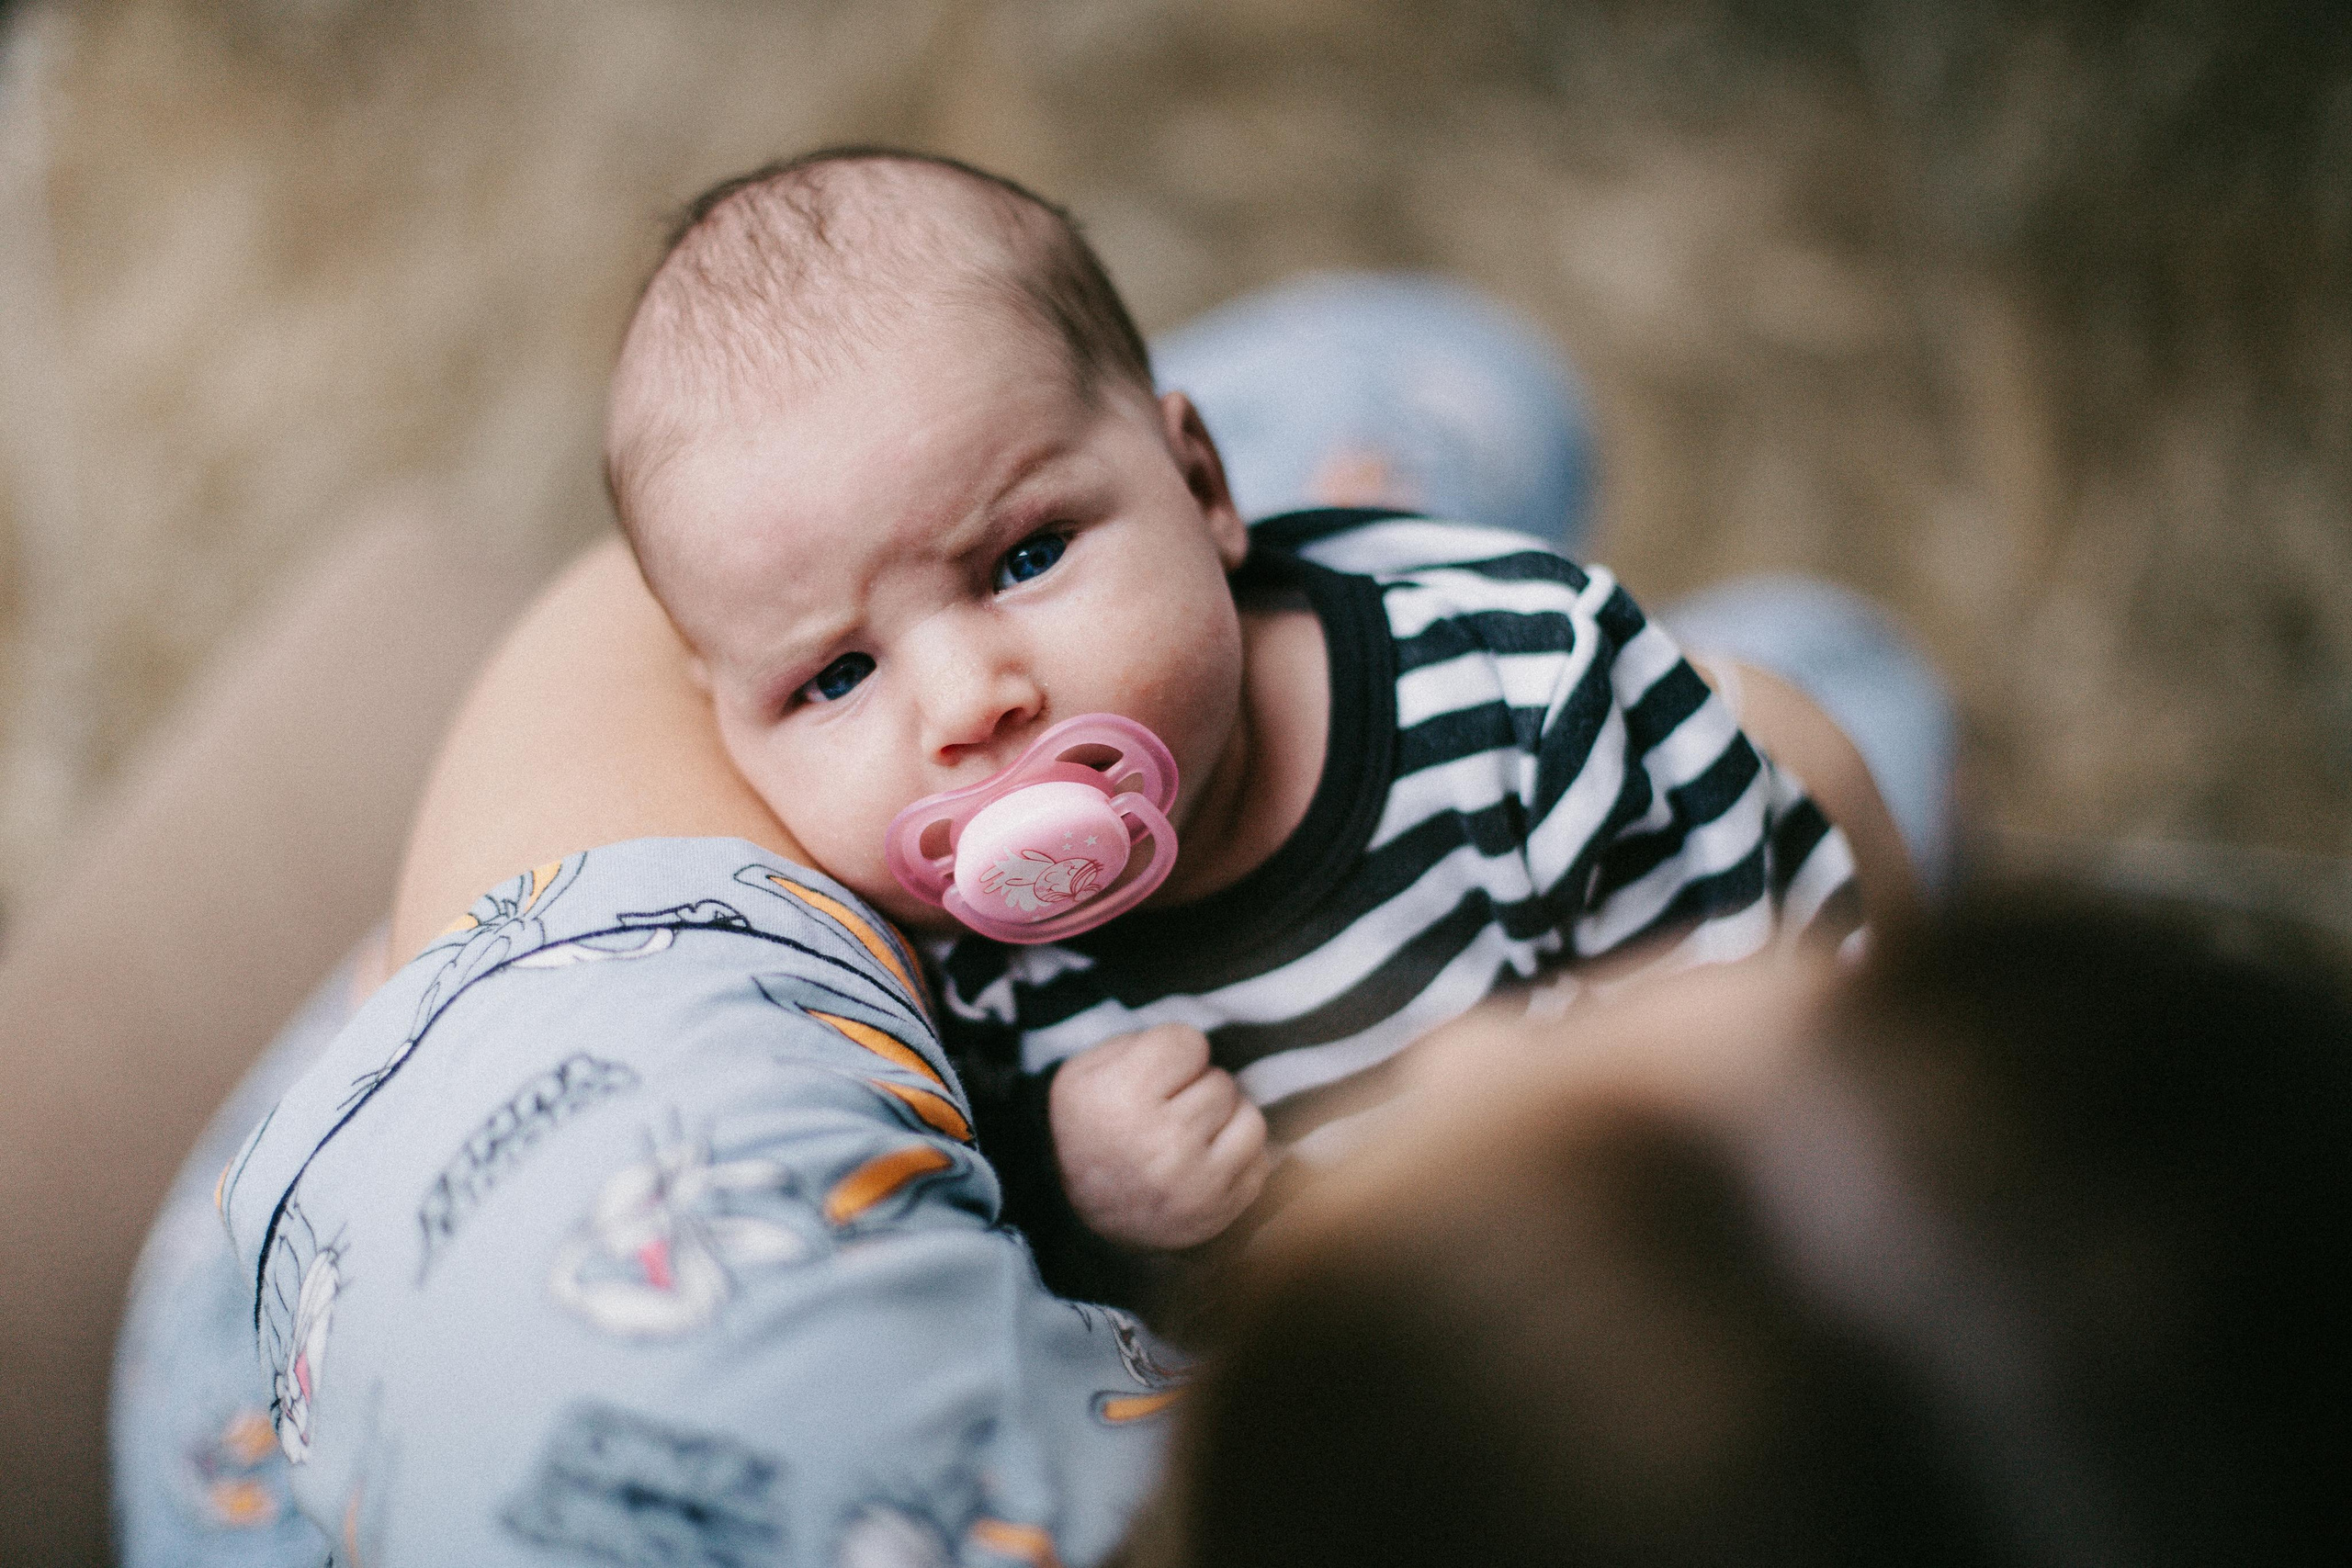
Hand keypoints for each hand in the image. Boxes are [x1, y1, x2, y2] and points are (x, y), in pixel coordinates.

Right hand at [1049, 1023, 1270, 1250]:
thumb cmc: (1087, 1128)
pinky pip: (1259, 1162)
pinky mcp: (1220, 1213)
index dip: (1172, 1053)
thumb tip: (1199, 1045)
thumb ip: (1139, 1043)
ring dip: (1225, 1120)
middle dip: (1197, 1088)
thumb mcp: (1084, 1072)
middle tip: (1167, 1109)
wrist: (1077, 1214)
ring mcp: (1195, 1184)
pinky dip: (1235, 1156)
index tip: (1154, 1075)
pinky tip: (1203, 1161)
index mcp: (1124, 1098)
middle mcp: (1163, 1143)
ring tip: (1192, 1132)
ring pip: (1250, 1119)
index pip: (1189, 1042)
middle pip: (1221, 1082)